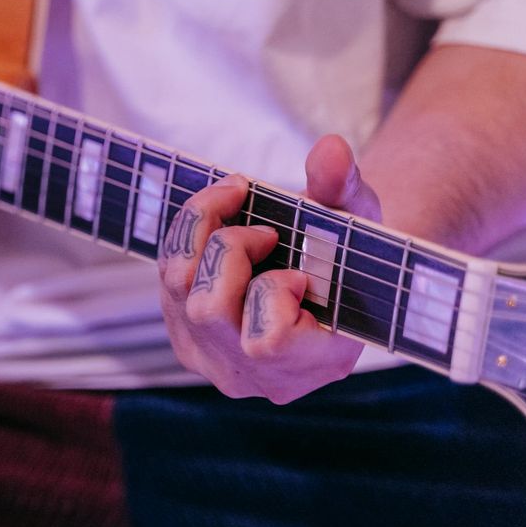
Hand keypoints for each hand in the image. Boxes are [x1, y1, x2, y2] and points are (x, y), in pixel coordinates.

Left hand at [158, 135, 379, 403]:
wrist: (326, 277)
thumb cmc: (347, 250)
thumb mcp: (358, 215)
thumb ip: (345, 186)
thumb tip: (330, 149)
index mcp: (315, 363)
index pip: (264, 343)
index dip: (272, 292)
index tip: (299, 273)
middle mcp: (256, 377)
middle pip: (207, 309)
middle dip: (230, 248)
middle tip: (266, 232)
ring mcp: (214, 361)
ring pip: (176, 288)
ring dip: (202, 232)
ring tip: (237, 209)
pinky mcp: (186, 339)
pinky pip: (167, 282)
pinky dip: (188, 239)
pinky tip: (219, 225)